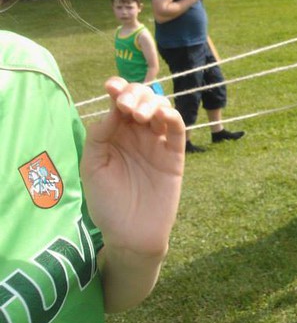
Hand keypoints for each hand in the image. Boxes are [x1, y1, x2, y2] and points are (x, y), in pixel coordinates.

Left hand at [80, 77, 184, 257]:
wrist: (131, 234)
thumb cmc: (107, 203)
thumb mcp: (92, 167)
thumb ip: (99, 136)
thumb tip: (113, 108)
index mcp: (115, 133)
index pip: (119, 101)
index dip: (118, 88)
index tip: (112, 87)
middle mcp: (137, 133)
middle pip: (142, 98)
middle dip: (135, 94)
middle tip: (127, 107)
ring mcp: (157, 142)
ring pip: (161, 107)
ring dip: (152, 103)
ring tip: (140, 115)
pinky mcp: (175, 154)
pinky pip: (177, 129)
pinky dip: (172, 116)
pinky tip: (163, 116)